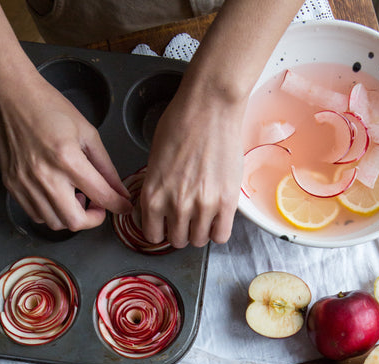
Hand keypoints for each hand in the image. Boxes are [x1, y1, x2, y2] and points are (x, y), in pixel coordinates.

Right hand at [0, 71, 132, 230]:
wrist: (9, 94)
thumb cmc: (48, 107)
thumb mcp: (87, 132)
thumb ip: (105, 166)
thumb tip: (120, 191)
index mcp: (68, 159)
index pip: (101, 196)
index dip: (118, 205)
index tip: (123, 206)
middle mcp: (45, 176)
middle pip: (75, 221)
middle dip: (92, 219)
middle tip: (96, 205)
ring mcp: (25, 183)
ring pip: (55, 222)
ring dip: (71, 216)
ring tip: (74, 195)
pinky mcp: (12, 185)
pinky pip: (36, 214)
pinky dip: (51, 212)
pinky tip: (56, 195)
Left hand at [139, 89, 244, 248]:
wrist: (210, 108)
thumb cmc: (181, 124)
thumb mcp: (155, 160)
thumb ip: (158, 189)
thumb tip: (162, 208)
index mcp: (153, 196)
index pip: (153, 235)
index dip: (162, 230)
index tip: (168, 225)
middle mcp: (175, 206)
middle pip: (178, 240)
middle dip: (183, 231)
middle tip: (189, 217)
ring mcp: (202, 206)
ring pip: (199, 241)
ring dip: (201, 231)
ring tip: (205, 214)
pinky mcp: (226, 203)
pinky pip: (221, 236)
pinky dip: (219, 230)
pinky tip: (218, 217)